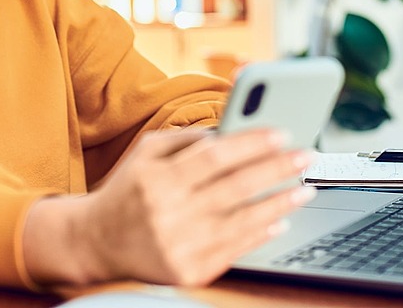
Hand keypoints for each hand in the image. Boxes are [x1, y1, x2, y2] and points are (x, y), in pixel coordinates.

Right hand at [23, 128, 314, 286]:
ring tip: (305, 187)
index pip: (215, 155)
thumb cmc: (129, 189)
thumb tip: (232, 130)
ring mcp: (179, 245)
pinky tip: (280, 220)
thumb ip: (186, 138)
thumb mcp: (146, 152)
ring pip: (242, 221)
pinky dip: (261, 233)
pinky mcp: (189, 272)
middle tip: (307, 155)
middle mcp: (168, 212)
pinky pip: (235, 250)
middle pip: (235, 186)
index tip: (282, 133)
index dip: (252, 143)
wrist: (96, 242)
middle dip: (277, 168)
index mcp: (157, 178)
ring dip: (280, 203)